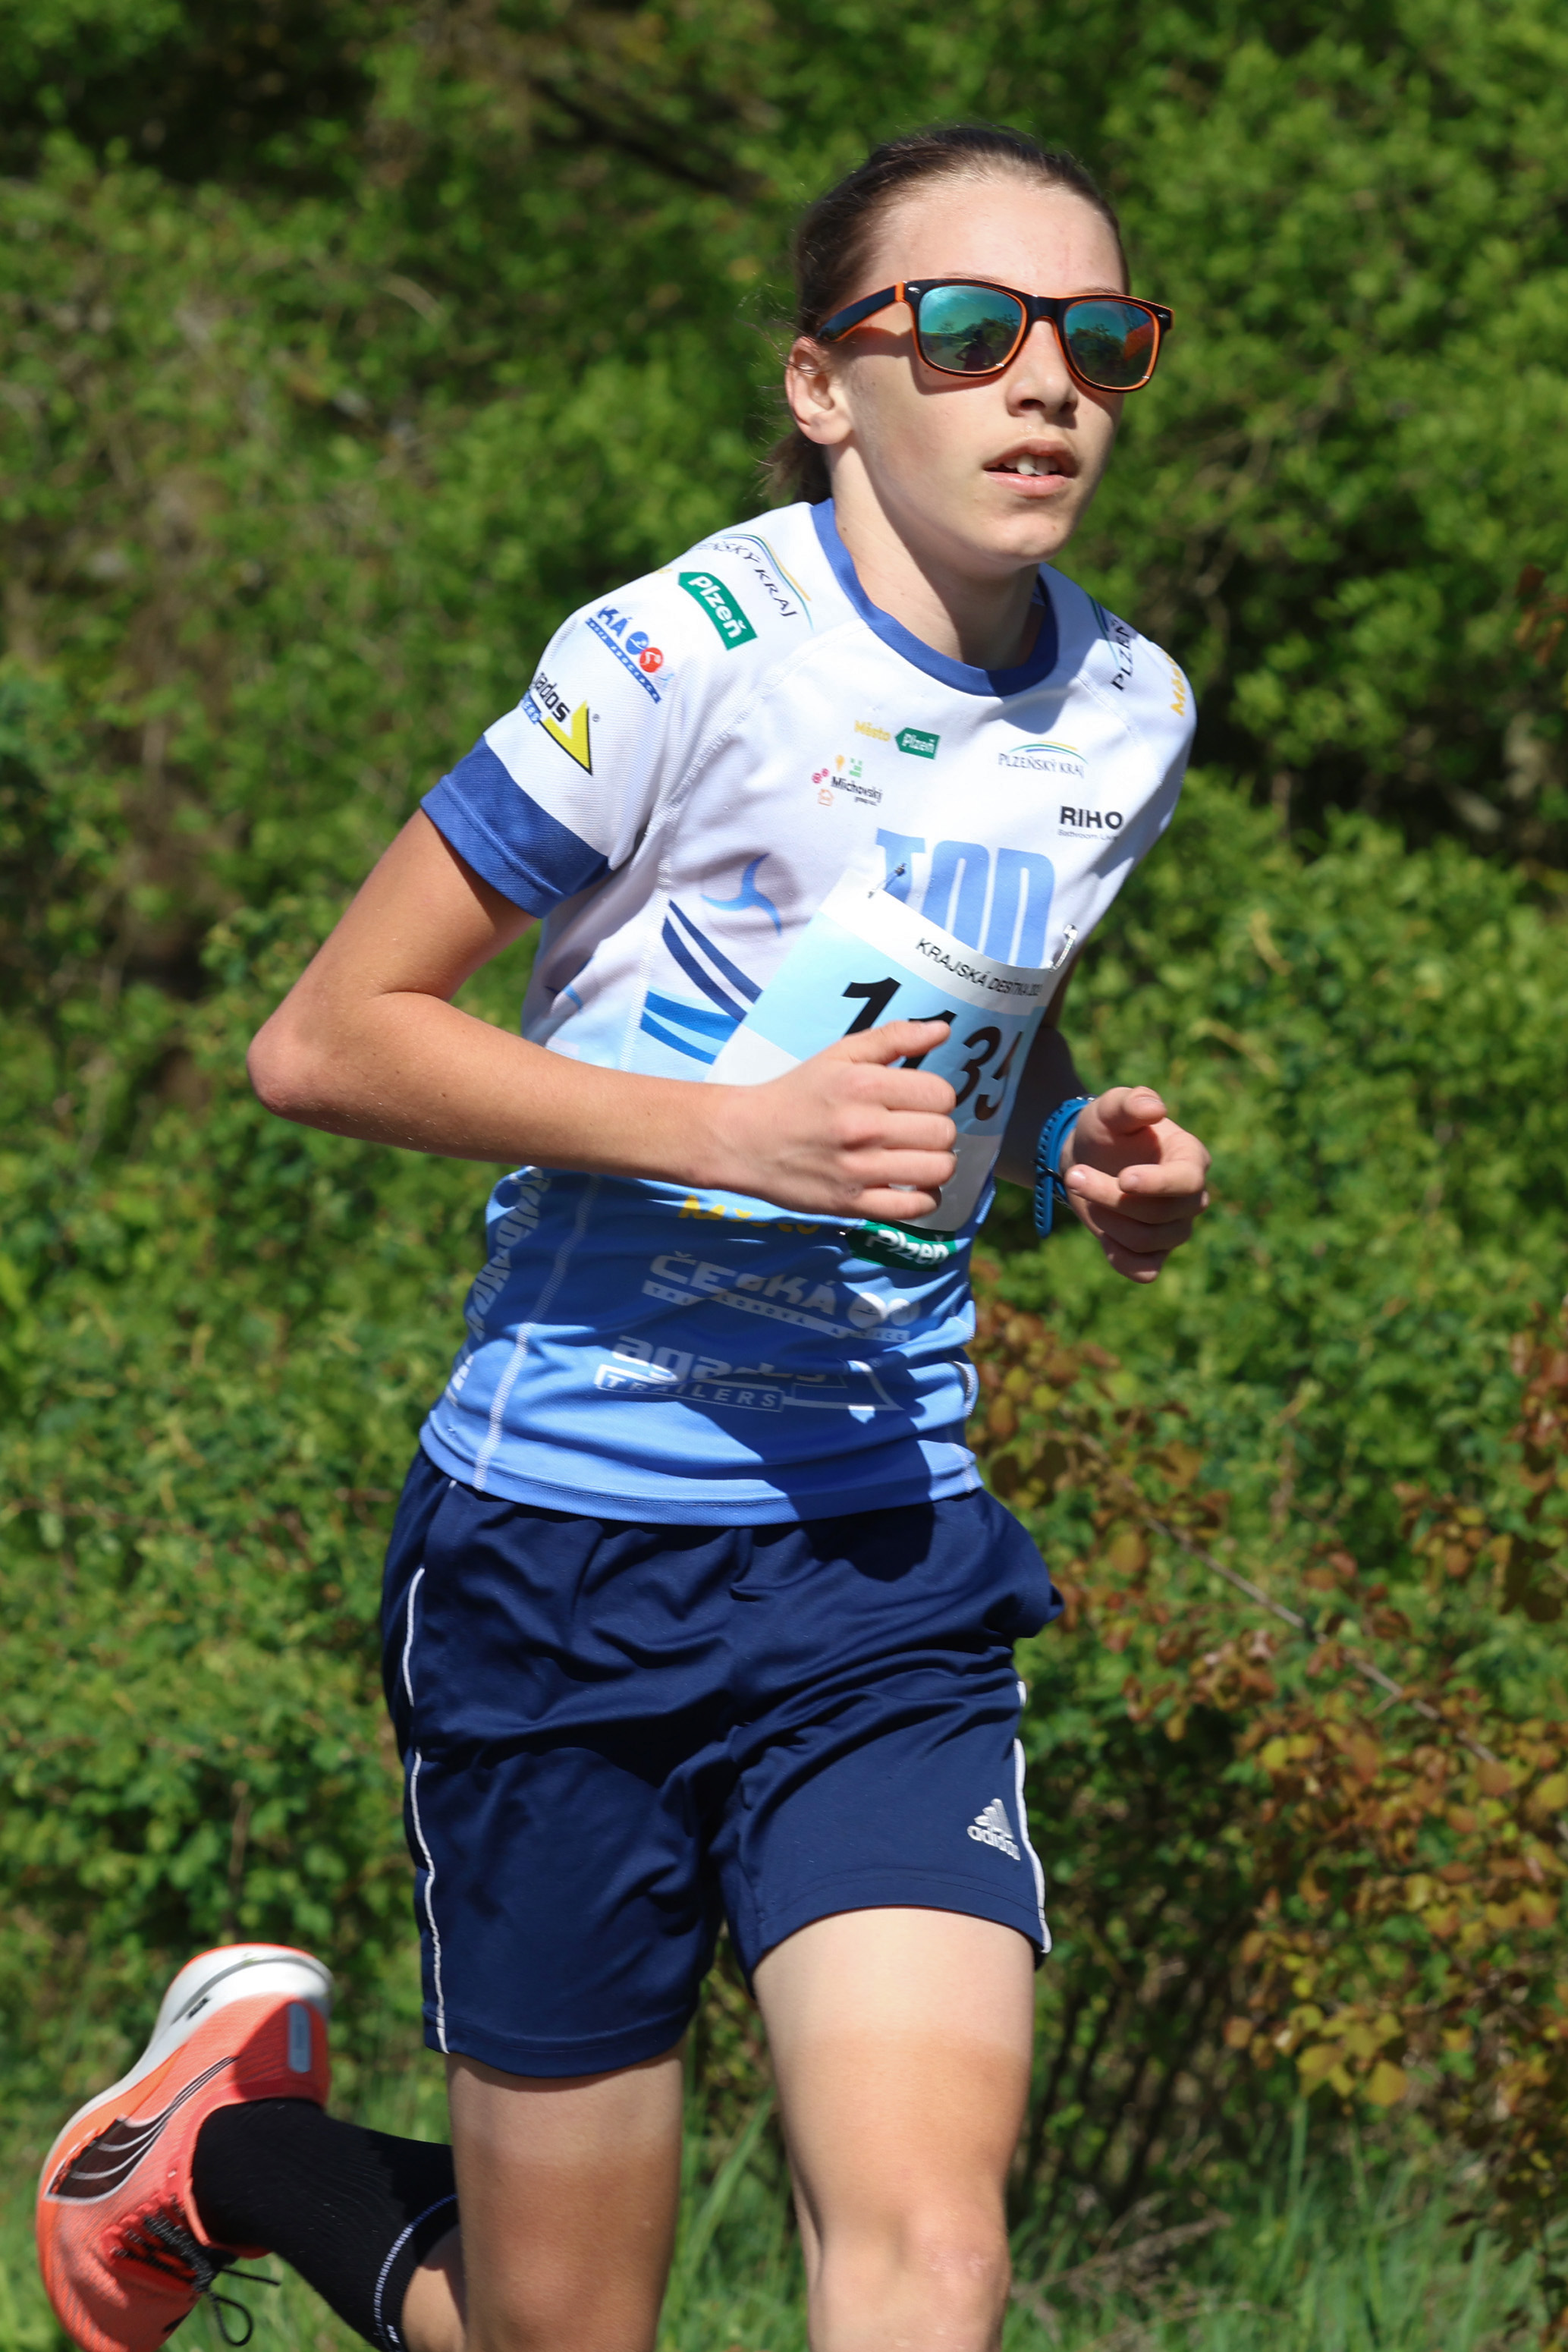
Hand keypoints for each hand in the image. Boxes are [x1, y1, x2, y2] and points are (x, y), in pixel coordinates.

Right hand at [707, 1020, 957, 1218]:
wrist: (744, 1139)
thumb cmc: (797, 1094)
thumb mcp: (840, 1055)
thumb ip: (893, 1038)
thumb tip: (943, 1030)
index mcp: (864, 1084)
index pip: (941, 1094)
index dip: (936, 1097)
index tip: (918, 1102)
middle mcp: (864, 1127)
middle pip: (943, 1133)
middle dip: (937, 1131)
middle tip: (916, 1131)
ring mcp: (858, 1169)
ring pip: (937, 1170)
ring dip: (937, 1164)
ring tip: (918, 1158)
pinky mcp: (851, 1203)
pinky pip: (914, 1208)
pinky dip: (925, 1198)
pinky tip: (913, 1185)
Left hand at [1061, 1086, 1209, 1281]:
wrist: (1087, 1157)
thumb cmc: (1106, 1129)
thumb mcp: (1110, 1108)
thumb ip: (1130, 1102)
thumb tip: (1154, 1108)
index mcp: (1191, 1158)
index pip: (1187, 1181)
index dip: (1157, 1184)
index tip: (1123, 1178)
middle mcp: (1192, 1197)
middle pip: (1161, 1214)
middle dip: (1111, 1197)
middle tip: (1074, 1175)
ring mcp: (1176, 1228)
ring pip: (1147, 1241)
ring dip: (1106, 1220)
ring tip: (1082, 1191)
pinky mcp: (1155, 1252)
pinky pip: (1145, 1270)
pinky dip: (1120, 1258)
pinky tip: (1101, 1235)